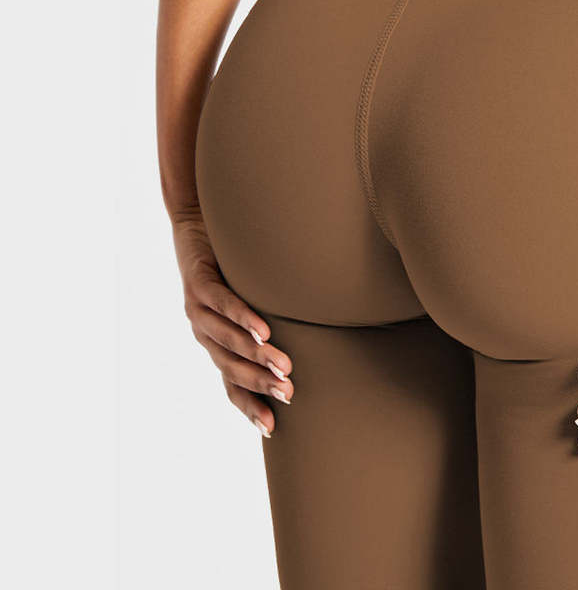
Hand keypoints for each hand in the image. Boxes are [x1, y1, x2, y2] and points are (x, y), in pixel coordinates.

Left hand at [172, 205, 293, 437]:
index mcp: (215, 342)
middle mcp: (204, 331)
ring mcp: (197, 307)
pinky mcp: (198, 280)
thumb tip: (309, 342)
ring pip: (227, 339)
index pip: (231, 383)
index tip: (271, 428)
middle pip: (231, 366)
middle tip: (289, 393)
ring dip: (256, 355)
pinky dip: (242, 317)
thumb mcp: (247, 300)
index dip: (249, 405)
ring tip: (283, 366)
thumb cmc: (229, 264)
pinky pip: (221, 302)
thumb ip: (266, 324)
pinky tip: (263, 329)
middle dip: (260, 382)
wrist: (194, 223)